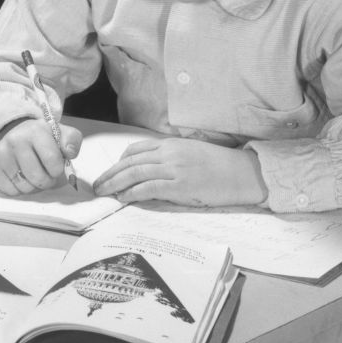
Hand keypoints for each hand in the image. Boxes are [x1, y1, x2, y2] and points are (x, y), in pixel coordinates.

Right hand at [0, 119, 81, 194]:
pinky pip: (9, 190)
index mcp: (36, 131)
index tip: (56, 166)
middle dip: (47, 181)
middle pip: (38, 177)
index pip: (53, 161)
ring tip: (33, 175)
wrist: (16, 133)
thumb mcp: (60, 134)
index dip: (58, 170)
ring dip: (33, 187)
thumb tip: (70, 153)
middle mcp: (15, 140)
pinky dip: (18, 189)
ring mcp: (1, 152)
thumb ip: (72, 141)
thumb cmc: (42, 138)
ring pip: (24, 187)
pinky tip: (20, 177)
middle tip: (46, 174)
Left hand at [91, 138, 268, 206]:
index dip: (119, 161)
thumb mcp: (192, 152)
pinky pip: (149, 188)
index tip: (111, 171)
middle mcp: (169, 154)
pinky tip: (123, 197)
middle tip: (97, 184)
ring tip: (103, 192)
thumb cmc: (221, 165)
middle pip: (130, 162)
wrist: (244, 173)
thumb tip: (151, 169)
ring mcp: (174, 169)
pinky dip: (132, 192)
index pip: (136, 149)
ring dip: (115, 183)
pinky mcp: (180, 186)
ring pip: (135, 173)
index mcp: (171, 144)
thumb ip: (171, 157)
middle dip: (110, 173)